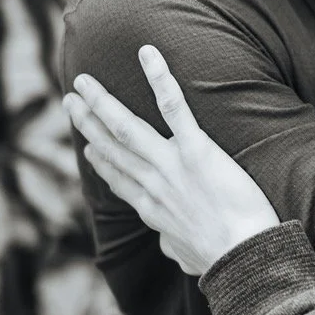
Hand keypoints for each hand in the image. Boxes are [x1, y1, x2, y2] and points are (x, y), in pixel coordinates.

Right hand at [64, 45, 279, 274]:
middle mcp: (152, 185)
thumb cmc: (226, 260)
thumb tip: (171, 249)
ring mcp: (170, 165)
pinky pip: (174, 108)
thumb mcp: (189, 257)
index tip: (86, 147)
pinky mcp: (195, 150)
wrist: (243, 258)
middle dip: (88, 122)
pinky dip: (159, 78)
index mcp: (152, 210)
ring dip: (102, 101)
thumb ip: (176, 246)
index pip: (119, 179)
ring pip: (127, 127)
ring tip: (84, 80)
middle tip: (71, 100)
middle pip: (112, 147)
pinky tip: (147, 53)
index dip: (101, 161)